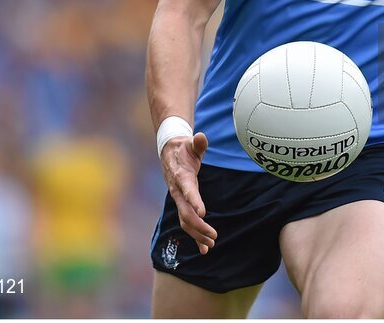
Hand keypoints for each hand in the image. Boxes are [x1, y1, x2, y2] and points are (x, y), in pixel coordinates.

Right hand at [161, 132, 216, 254]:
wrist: (169, 153)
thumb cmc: (183, 148)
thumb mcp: (191, 143)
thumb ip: (197, 143)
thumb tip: (200, 136)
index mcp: (181, 176)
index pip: (187, 190)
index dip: (194, 200)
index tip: (203, 212)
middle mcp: (178, 191)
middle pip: (186, 212)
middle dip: (199, 226)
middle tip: (214, 236)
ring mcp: (178, 199)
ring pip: (185, 221)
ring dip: (197, 234)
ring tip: (210, 245)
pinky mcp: (181, 204)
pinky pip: (186, 222)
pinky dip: (194, 235)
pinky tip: (204, 248)